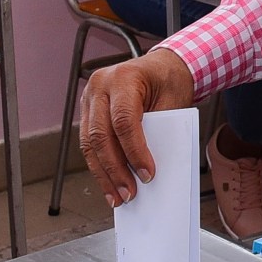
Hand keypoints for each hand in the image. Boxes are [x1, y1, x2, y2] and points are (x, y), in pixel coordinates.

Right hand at [75, 47, 198, 206]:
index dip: (134, 151)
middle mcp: (101, 85)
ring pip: (89, 142)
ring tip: (117, 195)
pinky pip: (89, 142)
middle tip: (129, 193)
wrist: (161, 66)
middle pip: (101, 135)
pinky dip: (99, 165)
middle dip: (115, 169)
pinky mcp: (88, 110)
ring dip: (103, 173)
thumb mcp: (173, 101)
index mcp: (124, 77)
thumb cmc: (169, 80)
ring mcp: (90, 96)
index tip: (147, 175)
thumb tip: (150, 169)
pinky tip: (109, 182)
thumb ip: (161, 130)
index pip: (124, 121)